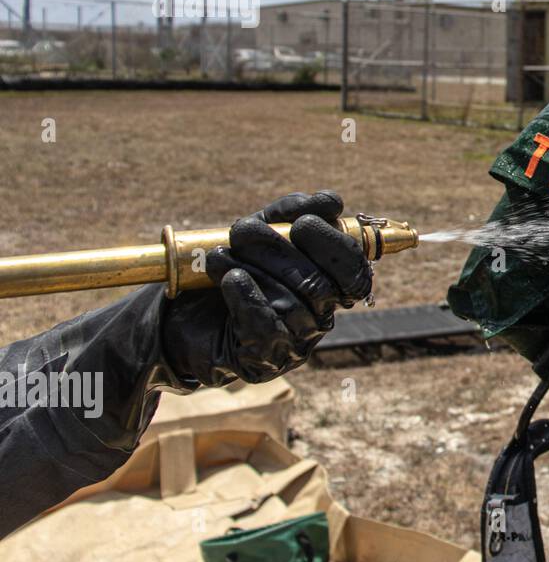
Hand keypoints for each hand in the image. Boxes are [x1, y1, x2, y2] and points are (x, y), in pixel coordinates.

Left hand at [159, 191, 372, 387]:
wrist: (180, 310)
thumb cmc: (231, 266)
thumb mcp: (261, 231)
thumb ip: (293, 213)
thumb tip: (332, 202)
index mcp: (330, 286)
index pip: (355, 273)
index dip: (336, 246)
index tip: (302, 223)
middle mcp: (320, 317)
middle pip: (320, 286)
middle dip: (279, 251)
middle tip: (242, 229)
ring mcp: (295, 342)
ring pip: (291, 304)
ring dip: (252, 270)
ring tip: (218, 255)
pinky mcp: (263, 359)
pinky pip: (266, 327)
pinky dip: (247, 297)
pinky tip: (229, 280)